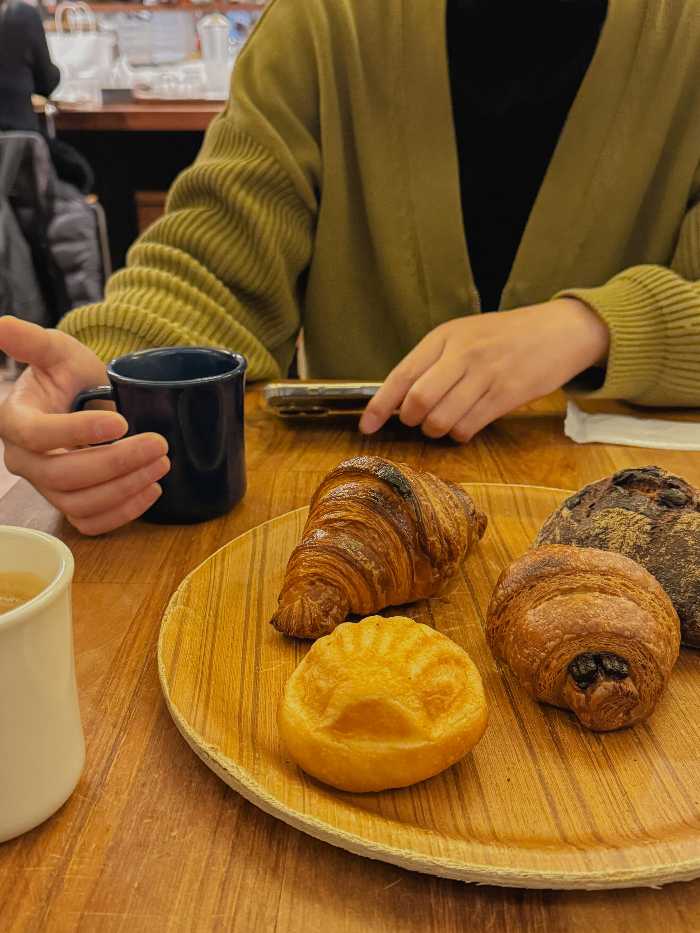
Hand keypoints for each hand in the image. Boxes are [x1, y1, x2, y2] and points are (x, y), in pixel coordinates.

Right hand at [0, 317, 169, 534]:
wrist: (87, 399)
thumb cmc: (68, 375)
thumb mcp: (56, 351)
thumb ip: (31, 341)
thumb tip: (2, 325)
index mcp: (16, 423)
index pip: (39, 436)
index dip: (79, 432)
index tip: (122, 421)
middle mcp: (27, 461)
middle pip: (64, 475)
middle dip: (115, 463)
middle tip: (157, 445)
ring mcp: (48, 488)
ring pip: (80, 503)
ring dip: (125, 488)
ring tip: (161, 464)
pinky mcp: (72, 505)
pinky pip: (92, 522)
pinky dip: (123, 513)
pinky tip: (151, 490)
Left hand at [359, 298, 608, 441]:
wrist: (560, 330)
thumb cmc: (507, 335)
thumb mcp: (465, 334)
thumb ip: (434, 361)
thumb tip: (401, 397)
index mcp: (445, 336)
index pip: (402, 375)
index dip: (379, 405)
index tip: (366, 426)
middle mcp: (462, 353)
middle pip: (418, 401)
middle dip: (412, 420)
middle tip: (419, 420)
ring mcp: (485, 374)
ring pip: (441, 419)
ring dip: (436, 430)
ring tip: (446, 422)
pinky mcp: (506, 394)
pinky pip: (468, 427)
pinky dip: (460, 434)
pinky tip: (466, 424)